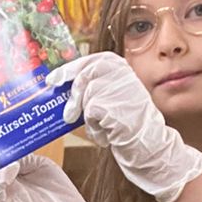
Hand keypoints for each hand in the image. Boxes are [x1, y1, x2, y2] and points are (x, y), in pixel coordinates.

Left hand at [48, 54, 201, 201]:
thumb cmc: (129, 121)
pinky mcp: (109, 104)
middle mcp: (119, 72)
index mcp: (120, 67)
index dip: (69, 68)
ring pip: (86, 97)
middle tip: (67, 113)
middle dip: (72, 94)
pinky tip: (106, 134)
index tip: (53, 79)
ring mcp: (115, 87)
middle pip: (84, 75)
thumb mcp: (115, 96)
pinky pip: (89, 114)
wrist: (147, 141)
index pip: (90, 60)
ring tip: (100, 126)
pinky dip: (94, 127)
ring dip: (87, 116)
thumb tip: (66, 88)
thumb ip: (97, 86)